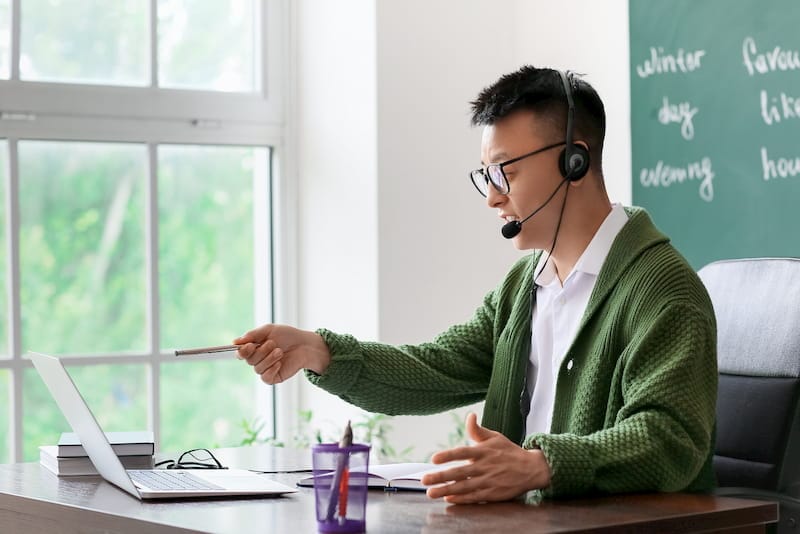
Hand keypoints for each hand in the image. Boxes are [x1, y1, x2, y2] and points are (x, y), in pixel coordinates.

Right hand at [233, 324, 330, 383]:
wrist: (305, 344)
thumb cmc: (287, 336)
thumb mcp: (269, 330)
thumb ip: (252, 335)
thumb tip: (235, 342)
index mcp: (254, 348)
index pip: (241, 353)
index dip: (243, 351)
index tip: (250, 345)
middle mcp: (258, 359)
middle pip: (249, 360)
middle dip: (261, 351)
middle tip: (273, 343)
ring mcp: (266, 369)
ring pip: (258, 368)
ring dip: (269, 358)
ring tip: (280, 351)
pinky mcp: (274, 377)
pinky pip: (265, 378)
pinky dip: (271, 369)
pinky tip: (279, 363)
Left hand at [420, 413, 550, 503]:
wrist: (531, 468)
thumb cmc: (509, 451)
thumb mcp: (494, 437)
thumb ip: (477, 430)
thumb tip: (470, 415)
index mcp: (483, 451)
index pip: (462, 452)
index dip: (448, 455)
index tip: (434, 459)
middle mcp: (484, 466)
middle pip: (459, 472)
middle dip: (441, 477)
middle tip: (424, 480)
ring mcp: (488, 481)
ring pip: (464, 487)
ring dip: (446, 490)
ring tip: (431, 493)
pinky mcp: (493, 494)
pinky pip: (474, 497)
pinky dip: (461, 499)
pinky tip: (449, 499)